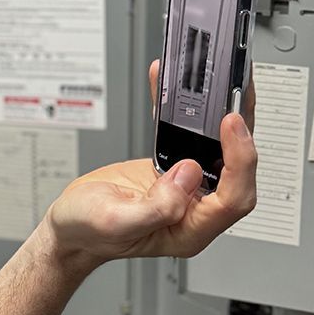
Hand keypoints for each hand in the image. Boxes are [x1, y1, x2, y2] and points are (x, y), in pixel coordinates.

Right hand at [45, 62, 256, 268]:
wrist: (70, 225)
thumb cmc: (88, 231)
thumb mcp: (115, 222)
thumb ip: (157, 207)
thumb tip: (189, 174)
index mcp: (190, 229)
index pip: (234, 197)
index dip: (240, 160)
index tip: (230, 124)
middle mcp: (195, 209)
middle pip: (236, 169)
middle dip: (243, 129)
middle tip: (238, 91)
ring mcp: (186, 189)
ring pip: (219, 150)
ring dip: (222, 115)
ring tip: (223, 83)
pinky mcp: (172, 170)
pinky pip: (186, 138)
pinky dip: (179, 110)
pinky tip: (169, 85)